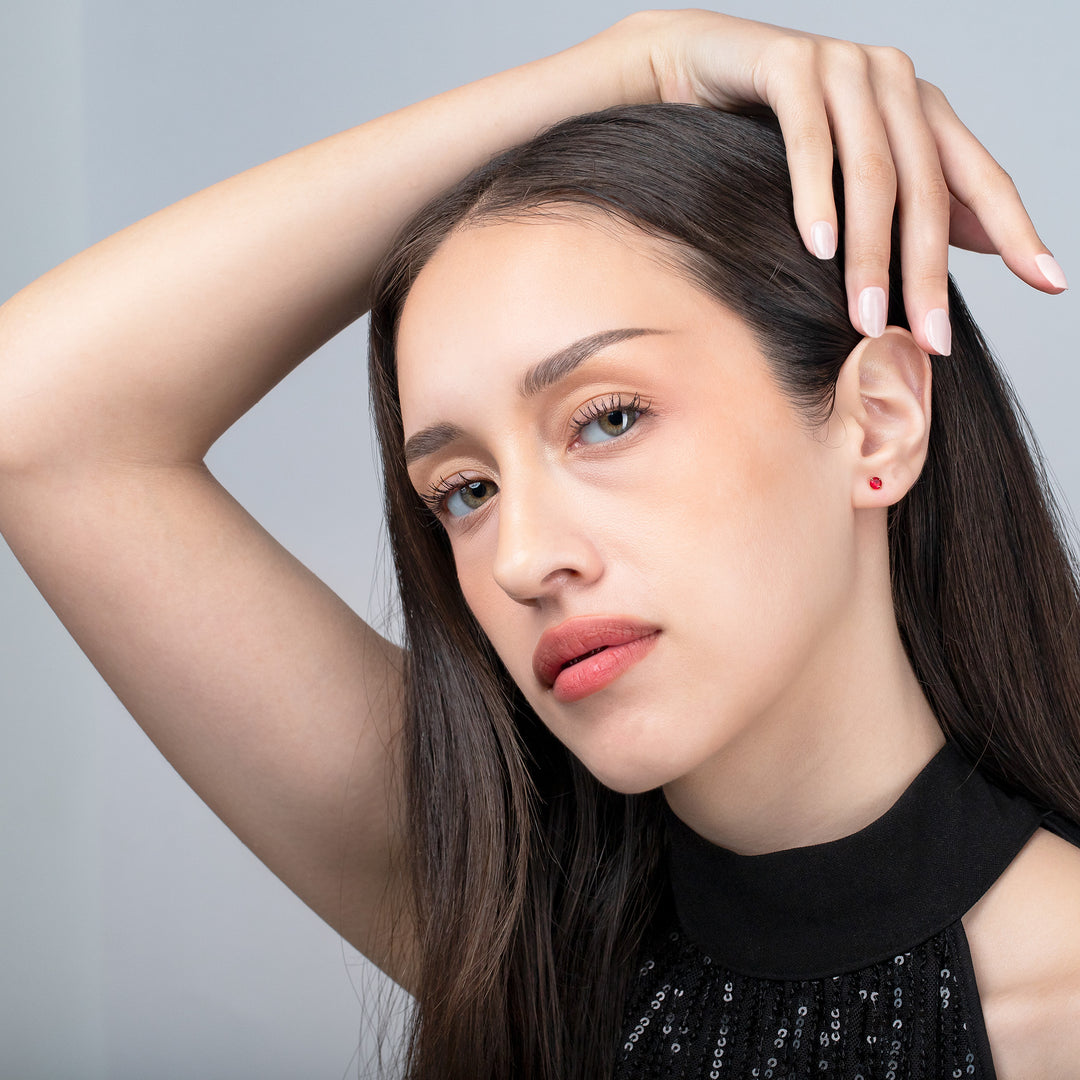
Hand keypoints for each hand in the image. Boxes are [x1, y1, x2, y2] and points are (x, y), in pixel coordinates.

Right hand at [612, 9, 1067, 355]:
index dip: (1016, 230)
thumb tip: (969, 246)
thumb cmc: (763, 136)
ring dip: (870, 253)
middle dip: (926, 273)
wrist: (689, 69)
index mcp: (919, 109)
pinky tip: (818, 246)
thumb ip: (905, 202)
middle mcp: (893, 81)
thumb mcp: (846, 174)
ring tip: (864, 316)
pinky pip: (811, 140)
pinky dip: (815, 197)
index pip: (979, 176)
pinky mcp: (791, 63)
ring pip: (873, 173)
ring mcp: (845, 66)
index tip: (1048, 283)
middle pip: (926, 189)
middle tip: (926, 341)